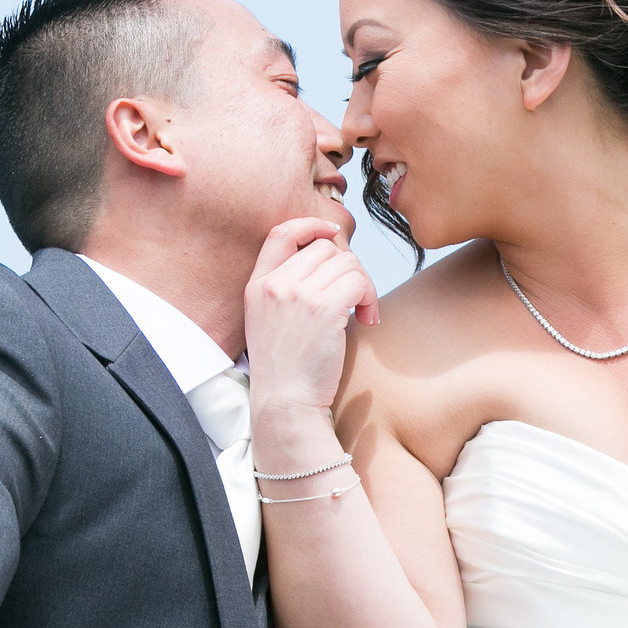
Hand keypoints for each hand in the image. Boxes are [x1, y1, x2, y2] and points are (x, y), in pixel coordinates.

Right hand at [245, 217, 378, 421]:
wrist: (285, 402)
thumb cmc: (286, 369)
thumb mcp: (268, 320)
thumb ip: (287, 289)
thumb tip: (329, 259)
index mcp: (257, 284)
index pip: (281, 233)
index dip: (311, 225)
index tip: (332, 232)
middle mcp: (275, 284)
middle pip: (326, 249)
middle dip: (348, 268)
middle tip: (355, 298)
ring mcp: (298, 294)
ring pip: (347, 263)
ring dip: (363, 286)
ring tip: (361, 313)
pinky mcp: (323, 308)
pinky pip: (358, 282)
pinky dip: (370, 297)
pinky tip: (366, 319)